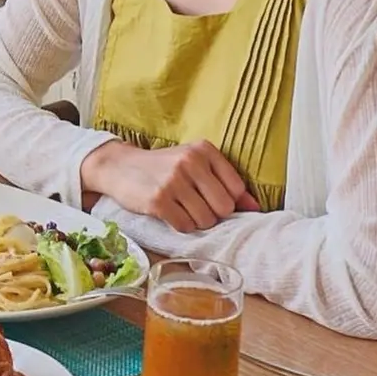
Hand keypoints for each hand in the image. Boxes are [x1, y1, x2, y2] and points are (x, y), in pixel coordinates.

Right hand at [81, 139, 260, 232]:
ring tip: (180, 207)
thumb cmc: (164, 168)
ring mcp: (173, 181)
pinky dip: (180, 225)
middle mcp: (190, 161)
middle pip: (224, 208)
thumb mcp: (194, 165)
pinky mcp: (158, 200)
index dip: (226, 200)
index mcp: (203, 149)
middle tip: (193, 204)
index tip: (210, 197)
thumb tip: (256, 208)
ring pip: (206, 220)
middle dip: (212, 213)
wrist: (120, 167)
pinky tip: (169, 212)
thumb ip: (225, 183)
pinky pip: (185, 226)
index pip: (236, 189)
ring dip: (195, 221)